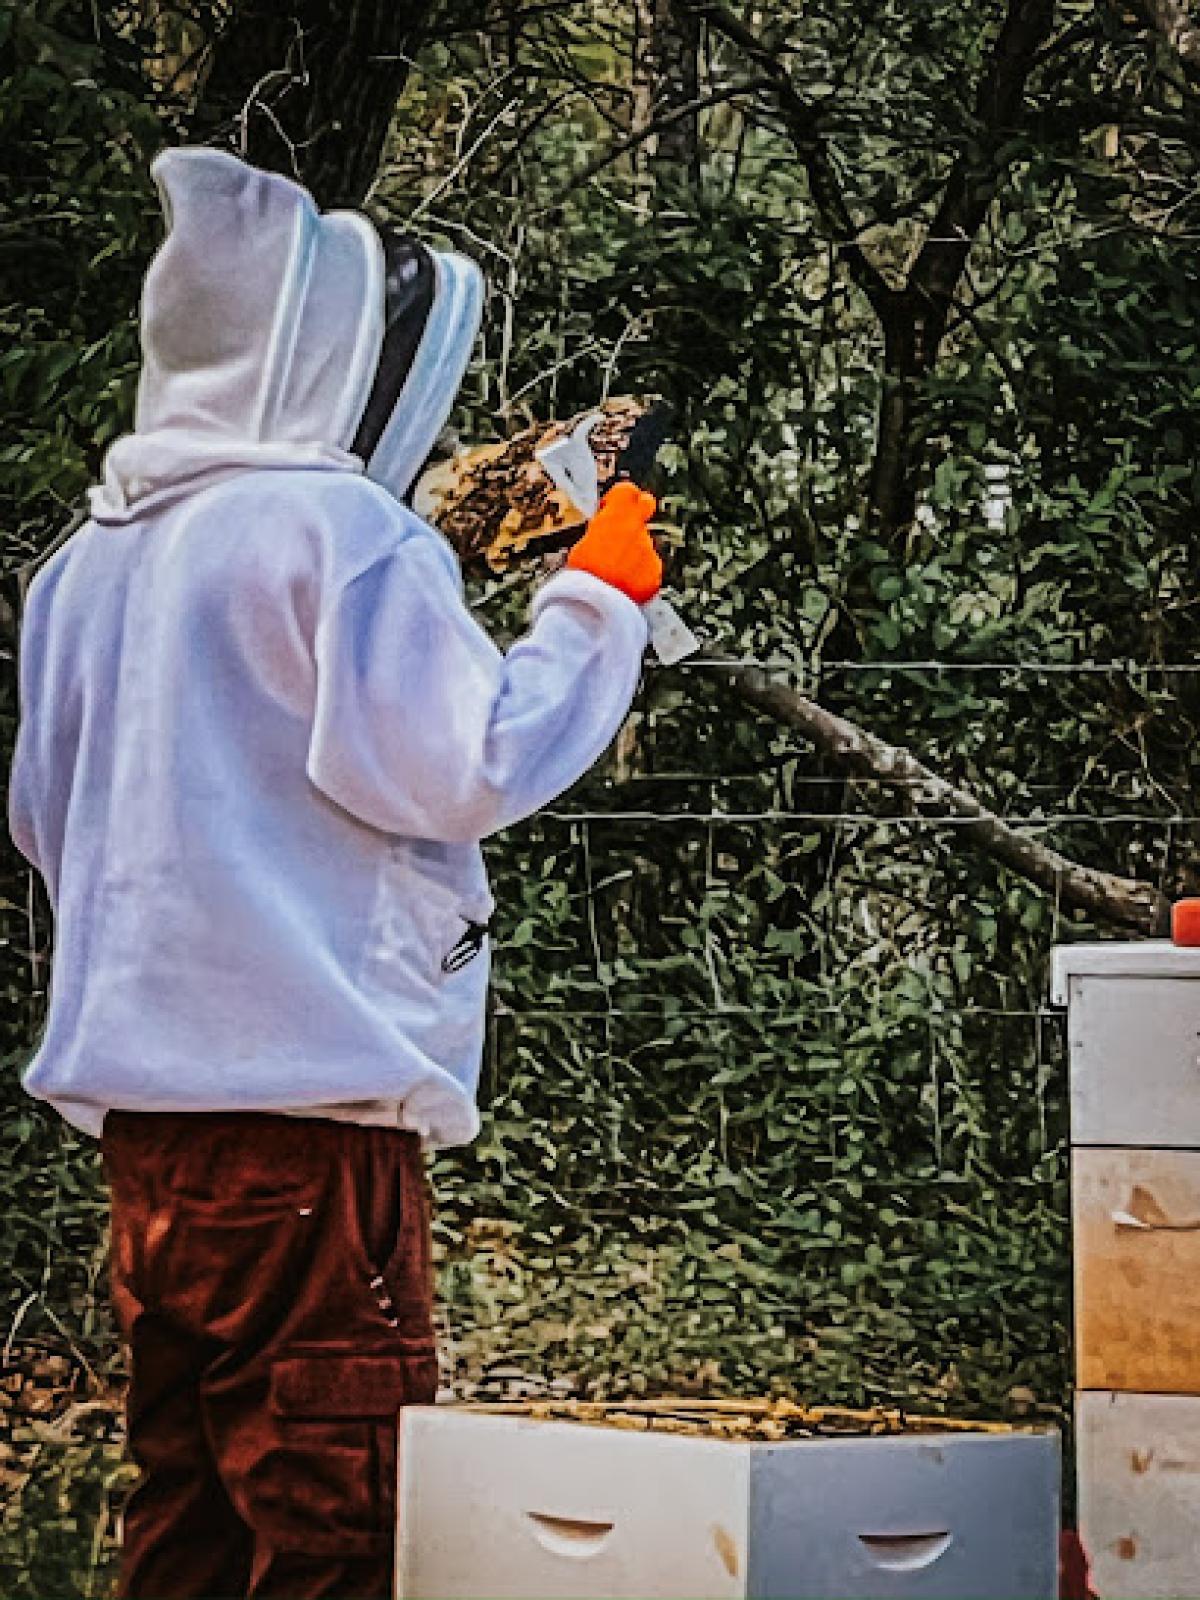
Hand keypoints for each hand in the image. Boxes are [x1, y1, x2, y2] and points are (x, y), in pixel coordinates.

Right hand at [566, 481, 662, 604]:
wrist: (595, 606)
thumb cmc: (581, 576)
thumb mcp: (581, 544)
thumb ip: (598, 531)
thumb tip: (602, 530)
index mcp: (615, 518)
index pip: (627, 491)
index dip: (618, 497)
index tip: (609, 507)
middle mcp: (637, 530)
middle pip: (646, 506)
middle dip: (637, 511)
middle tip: (622, 527)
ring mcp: (648, 551)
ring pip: (643, 544)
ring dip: (632, 554)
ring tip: (613, 574)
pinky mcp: (655, 573)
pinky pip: (647, 569)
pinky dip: (638, 576)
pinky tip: (623, 586)